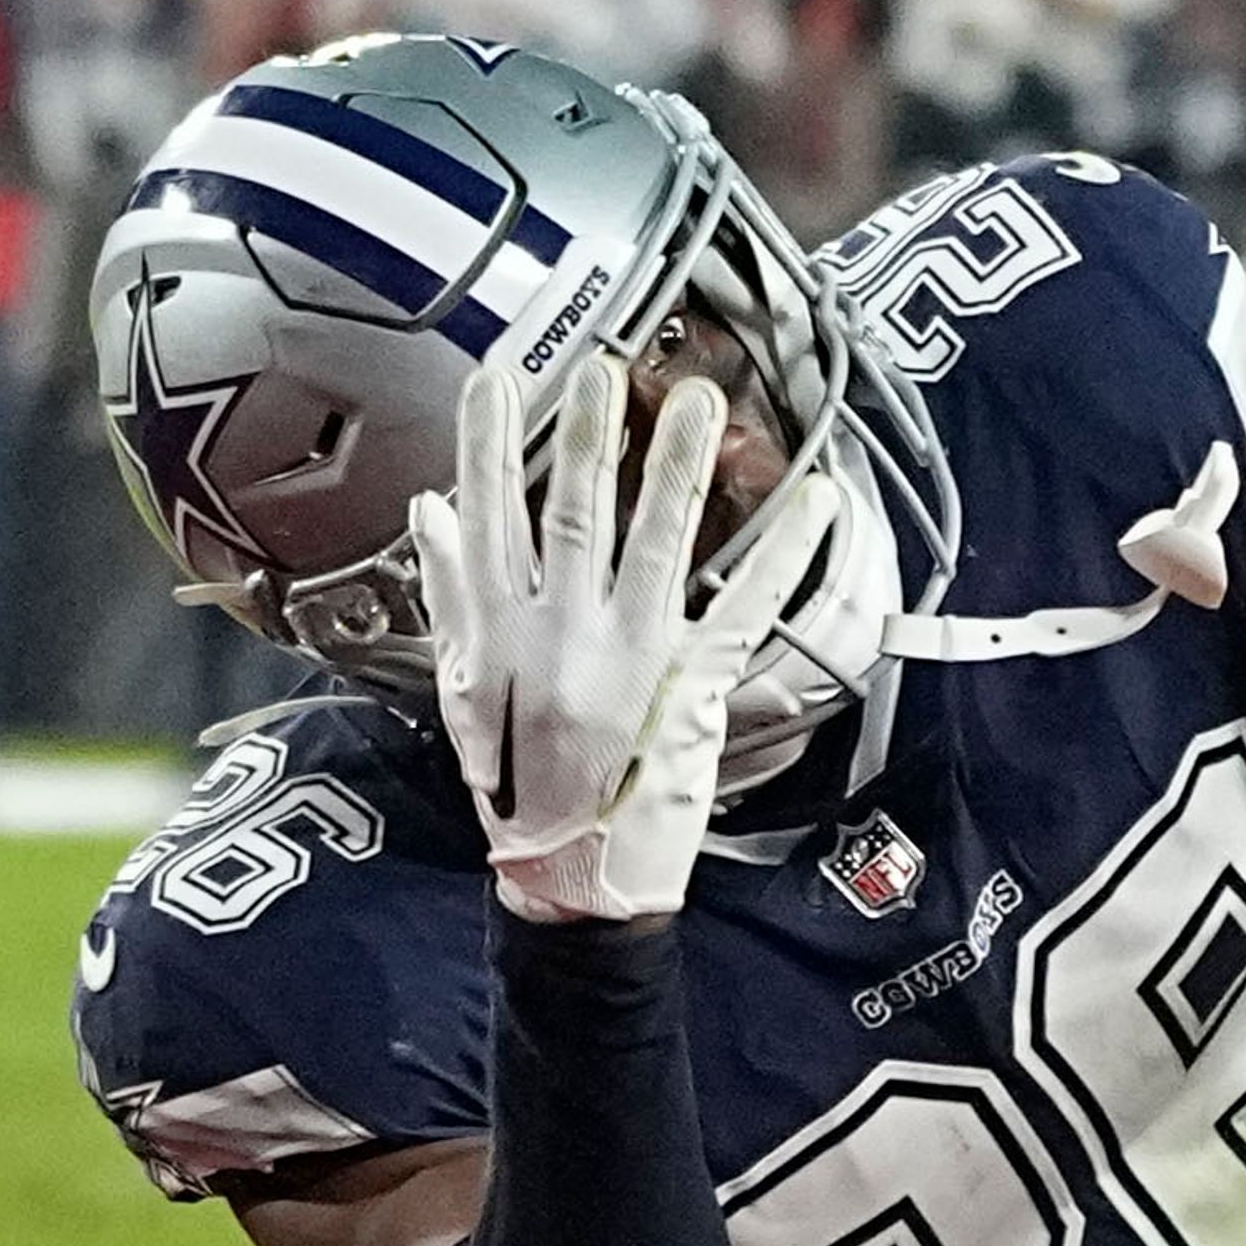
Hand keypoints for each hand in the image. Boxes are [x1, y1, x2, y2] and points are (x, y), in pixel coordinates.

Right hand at [414, 357, 828, 922]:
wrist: (571, 877)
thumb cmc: (516, 782)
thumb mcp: (461, 691)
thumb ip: (450, 595)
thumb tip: (431, 511)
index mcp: (500, 633)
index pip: (488, 518)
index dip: (488, 445)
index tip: (498, 380)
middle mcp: (562, 637)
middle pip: (575, 518)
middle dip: (592, 437)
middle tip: (608, 368)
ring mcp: (631, 660)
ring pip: (656, 546)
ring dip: (677, 469)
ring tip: (695, 403)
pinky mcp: (693, 688)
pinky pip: (742, 609)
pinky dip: (783, 556)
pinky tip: (814, 504)